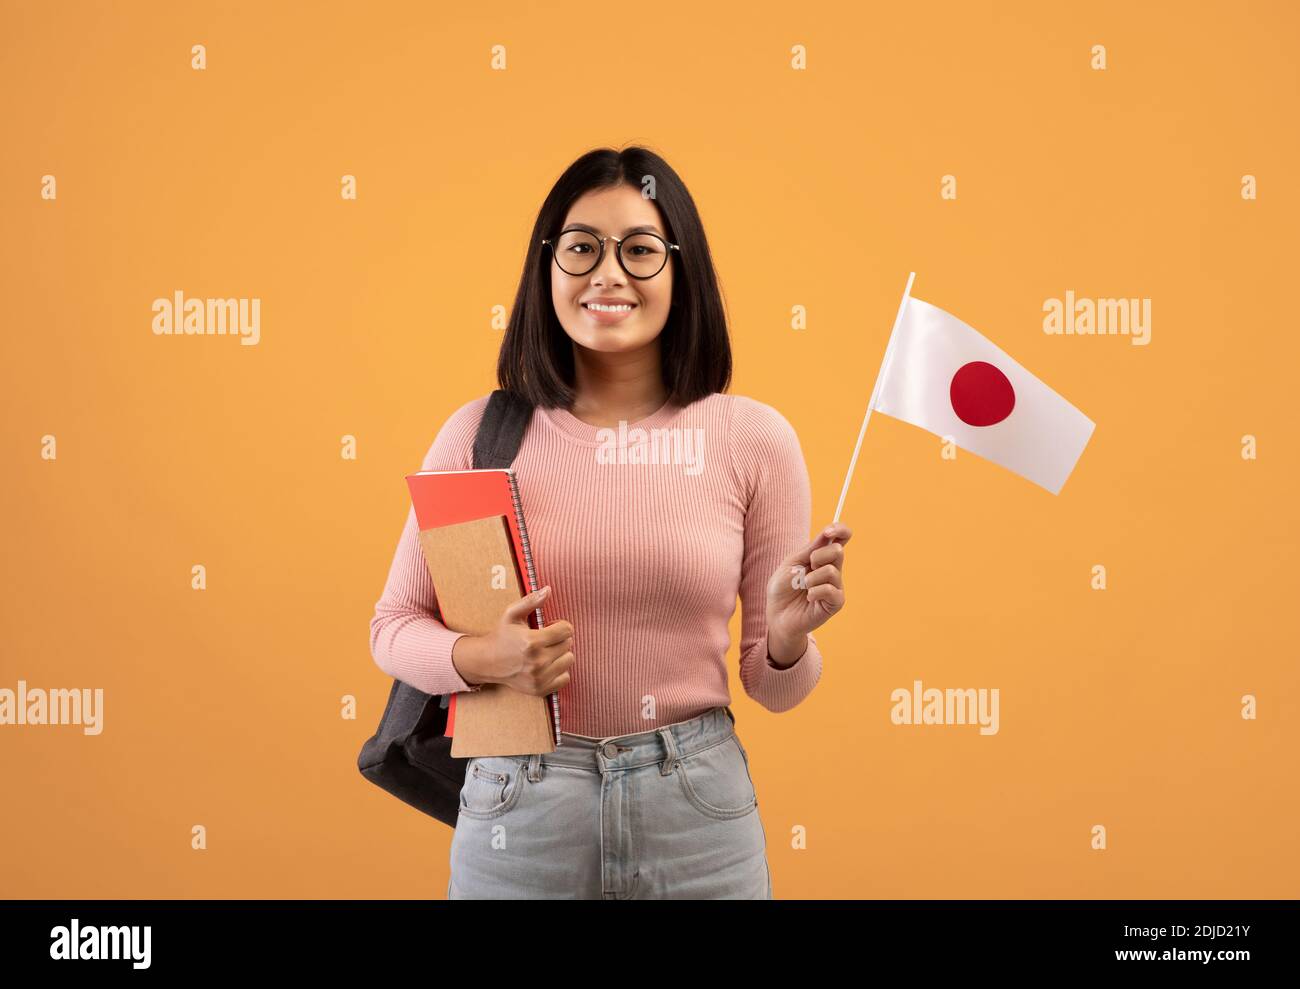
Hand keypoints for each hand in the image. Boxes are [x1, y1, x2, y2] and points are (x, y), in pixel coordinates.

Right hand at [451, 586, 573, 695]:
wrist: (487, 662)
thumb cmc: (501, 636)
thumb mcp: (512, 614)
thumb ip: (531, 601)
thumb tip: (548, 590)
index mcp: (532, 642)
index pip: (567, 630)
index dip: (560, 625)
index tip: (549, 627)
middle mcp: (537, 662)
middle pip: (568, 644)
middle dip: (559, 639)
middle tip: (545, 639)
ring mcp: (539, 678)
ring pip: (569, 660)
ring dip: (560, 654)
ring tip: (545, 651)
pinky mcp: (540, 689)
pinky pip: (565, 678)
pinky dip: (559, 671)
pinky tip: (547, 665)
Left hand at [765, 522, 852, 662]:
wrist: (777, 614)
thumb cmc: (782, 589)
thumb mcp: (791, 564)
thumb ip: (810, 550)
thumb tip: (828, 534)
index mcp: (822, 556)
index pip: (841, 537)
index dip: (840, 529)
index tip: (829, 531)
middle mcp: (833, 569)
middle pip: (838, 550)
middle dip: (818, 556)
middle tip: (807, 567)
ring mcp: (836, 586)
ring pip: (831, 571)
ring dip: (811, 578)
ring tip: (803, 587)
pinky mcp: (836, 602)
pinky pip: (830, 590)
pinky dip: (815, 592)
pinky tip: (808, 598)